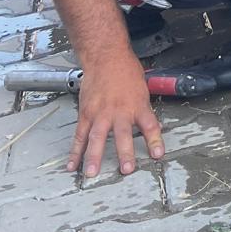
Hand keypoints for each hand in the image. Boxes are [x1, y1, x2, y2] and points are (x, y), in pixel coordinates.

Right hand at [68, 53, 163, 176]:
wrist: (106, 58)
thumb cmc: (126, 72)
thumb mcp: (142, 90)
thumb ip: (143, 111)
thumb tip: (151, 128)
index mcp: (138, 105)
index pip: (150, 125)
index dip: (155, 141)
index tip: (157, 155)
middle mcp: (119, 111)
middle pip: (123, 134)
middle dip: (125, 152)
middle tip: (126, 169)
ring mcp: (100, 113)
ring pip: (97, 137)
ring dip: (93, 156)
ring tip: (91, 173)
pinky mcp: (86, 114)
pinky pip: (80, 136)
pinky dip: (75, 151)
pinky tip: (72, 165)